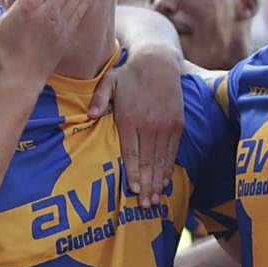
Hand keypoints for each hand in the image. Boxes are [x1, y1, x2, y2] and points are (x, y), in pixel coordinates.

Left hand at [88, 46, 184, 205]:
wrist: (159, 62)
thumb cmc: (130, 74)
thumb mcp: (109, 82)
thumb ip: (99, 99)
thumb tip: (91, 115)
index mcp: (131, 119)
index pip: (132, 153)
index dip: (134, 173)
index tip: (134, 190)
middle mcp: (150, 125)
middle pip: (148, 161)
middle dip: (147, 185)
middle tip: (146, 204)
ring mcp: (165, 126)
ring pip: (162, 159)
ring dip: (159, 181)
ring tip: (156, 199)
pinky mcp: (177, 124)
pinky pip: (173, 151)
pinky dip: (169, 167)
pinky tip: (165, 180)